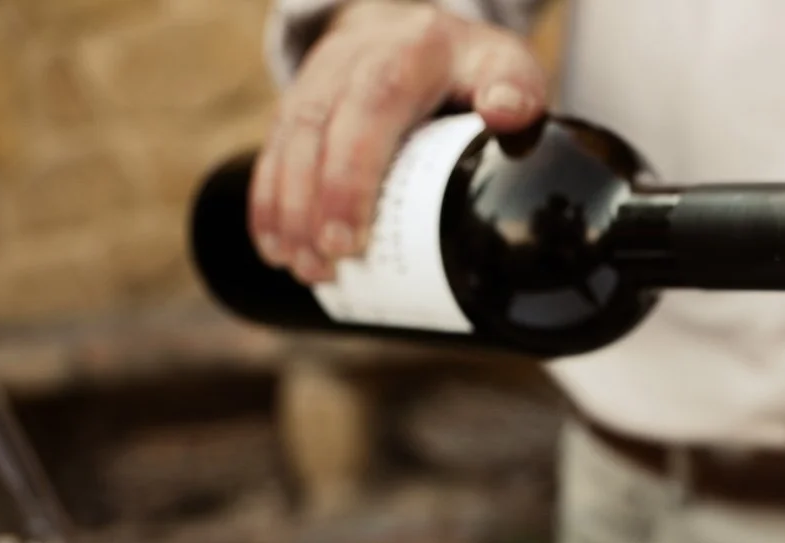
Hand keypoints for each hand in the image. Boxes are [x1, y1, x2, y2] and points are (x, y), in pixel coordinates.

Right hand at [250, 0, 547, 283]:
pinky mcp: (298, 100)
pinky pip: (272, 147)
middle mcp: (354, 58)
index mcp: (409, 52)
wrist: (419, 31)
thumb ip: (517, 88)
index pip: (372, 106)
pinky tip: (274, 247)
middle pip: (318, 128)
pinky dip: (267, 199)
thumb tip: (505, 113)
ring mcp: (320, 77)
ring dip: (286, 209)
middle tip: (324, 265)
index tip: (350, 238)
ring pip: (287, 138)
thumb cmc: (471, 68)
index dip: (351, 174)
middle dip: (313, 203)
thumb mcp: (505, 66)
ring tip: (302, 268)